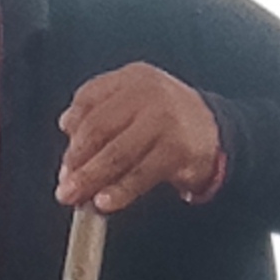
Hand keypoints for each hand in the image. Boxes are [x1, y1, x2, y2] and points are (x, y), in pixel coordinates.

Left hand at [56, 63, 222, 213]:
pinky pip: (141, 174)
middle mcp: (148, 93)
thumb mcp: (133, 102)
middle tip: (65, 186)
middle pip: (98, 128)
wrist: (214, 129)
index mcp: (132, 78)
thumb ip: (99, 110)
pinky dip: (120, 191)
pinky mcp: (177, 148)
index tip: (65, 158)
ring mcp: (164, 120)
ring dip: (92, 179)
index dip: (72, 130)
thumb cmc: (165, 118)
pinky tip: (106, 202)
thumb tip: (67, 128)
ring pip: (117, 154)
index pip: (89, 98)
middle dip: (76, 162)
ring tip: (78, 198)